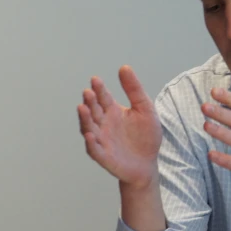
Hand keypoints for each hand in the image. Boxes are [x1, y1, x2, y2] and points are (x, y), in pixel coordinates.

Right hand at [78, 65, 161, 188]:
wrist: (148, 164)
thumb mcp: (145, 109)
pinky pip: (94, 149)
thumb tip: (124, 67)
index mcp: (113, 111)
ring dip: (85, 119)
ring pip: (89, 128)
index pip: (104, 98)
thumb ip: (134, 90)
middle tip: (88, 92)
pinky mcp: (104, 156)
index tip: (95, 80)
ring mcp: (102, 140)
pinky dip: (91, 143)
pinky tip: (90, 135)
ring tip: (82, 108)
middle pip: (94, 111)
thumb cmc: (146, 136)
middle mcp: (104, 124)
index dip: (99, 89)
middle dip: (90, 102)